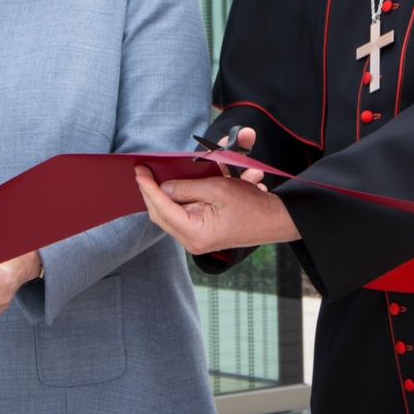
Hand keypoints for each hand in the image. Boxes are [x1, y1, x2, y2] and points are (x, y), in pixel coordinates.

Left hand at [136, 127, 299, 254]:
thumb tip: (164, 187)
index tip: (139, 173)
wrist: (274, 221)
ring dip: (168, 194)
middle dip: (152, 193)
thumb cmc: (252, 206)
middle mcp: (193, 241)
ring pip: (170, 214)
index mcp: (196, 234)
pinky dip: (183, 198)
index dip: (149, 189)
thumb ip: (188, 188)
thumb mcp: (218, 189)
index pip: (162, 209)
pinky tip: (180, 185)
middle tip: (143, 173)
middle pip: (161, 214)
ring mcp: (197, 239)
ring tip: (158, 178)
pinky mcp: (202, 233)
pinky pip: (184, 214)